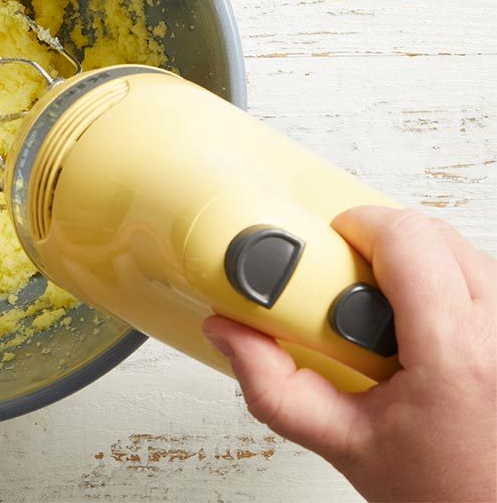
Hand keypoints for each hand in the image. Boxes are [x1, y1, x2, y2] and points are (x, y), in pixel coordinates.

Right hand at [204, 207, 495, 502]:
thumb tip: (230, 332)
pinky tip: (419, 322)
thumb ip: (272, 387)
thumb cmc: (447, 492)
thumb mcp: (341, 442)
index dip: (355, 226)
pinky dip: (445, 283)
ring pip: (460, 249)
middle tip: (344, 284)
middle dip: (378, 242)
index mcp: (455, 352)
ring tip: (382, 310)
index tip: (326, 248)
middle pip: (433, 232)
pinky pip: (482, 277)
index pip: (406, 238)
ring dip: (414, 262)